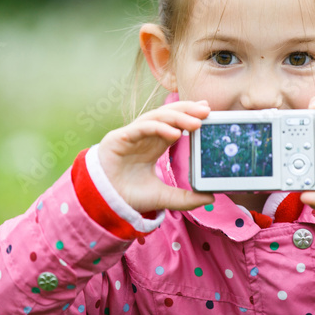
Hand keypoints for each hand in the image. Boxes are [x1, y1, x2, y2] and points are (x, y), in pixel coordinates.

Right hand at [97, 100, 215, 213]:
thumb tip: (211, 197)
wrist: (104, 203)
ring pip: (157, 117)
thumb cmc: (128, 195)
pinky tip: (174, 134)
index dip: (190, 116)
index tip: (208, 112)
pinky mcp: (119, 138)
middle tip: (207, 111)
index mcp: (154, 145)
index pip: (174, 124)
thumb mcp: (163, 197)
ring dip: (177, 117)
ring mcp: (132, 135)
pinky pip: (141, 127)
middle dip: (187, 111)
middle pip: (168, 115)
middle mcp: (144, 137)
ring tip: (196, 123)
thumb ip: (186, 198)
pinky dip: (158, 128)